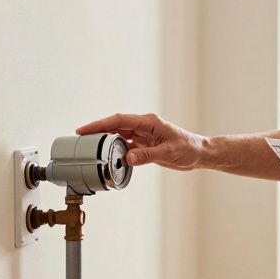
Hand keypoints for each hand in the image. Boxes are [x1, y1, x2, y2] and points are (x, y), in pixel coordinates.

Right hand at [75, 113, 207, 170]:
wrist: (199, 153)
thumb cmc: (188, 149)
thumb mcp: (169, 153)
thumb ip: (148, 155)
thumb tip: (128, 158)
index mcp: (149, 122)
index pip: (119, 121)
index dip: (100, 124)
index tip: (84, 130)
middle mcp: (144, 126)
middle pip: (115, 126)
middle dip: (97, 132)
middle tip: (80, 141)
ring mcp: (143, 134)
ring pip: (119, 136)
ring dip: (105, 142)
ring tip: (89, 149)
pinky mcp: (144, 144)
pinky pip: (125, 145)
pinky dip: (116, 151)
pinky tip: (107, 157)